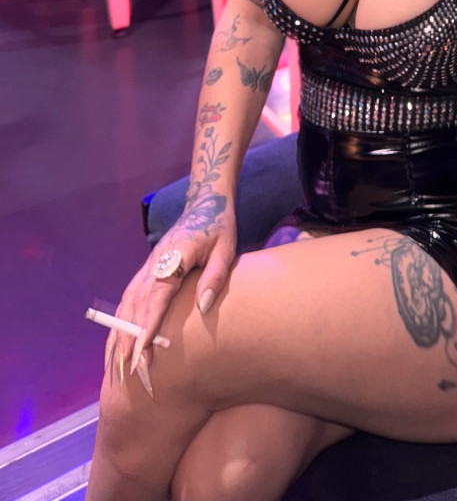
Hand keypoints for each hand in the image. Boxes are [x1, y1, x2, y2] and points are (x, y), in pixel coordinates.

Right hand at [105, 202, 236, 397]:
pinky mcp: (146, 270)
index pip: (157, 297)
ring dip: (119, 333)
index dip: (147, 326)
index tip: (141, 352)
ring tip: (115, 366)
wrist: (205, 203)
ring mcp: (147, 266)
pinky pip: (129, 298)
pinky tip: (117, 342)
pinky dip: (120, 321)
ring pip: (126, 303)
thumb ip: (214, 276)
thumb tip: (202, 308)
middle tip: (126, 371)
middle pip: (135, 304)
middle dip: (128, 338)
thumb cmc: (219, 227)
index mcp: (173, 257)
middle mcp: (154, 263)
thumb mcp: (226, 249)